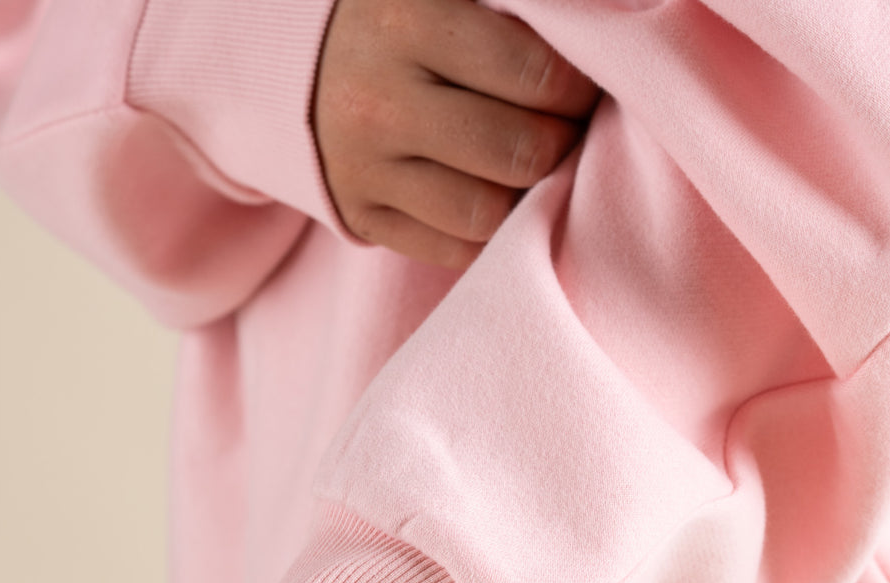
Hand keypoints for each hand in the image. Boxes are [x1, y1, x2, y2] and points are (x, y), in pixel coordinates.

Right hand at [314, 0, 597, 268]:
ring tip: (529, 168)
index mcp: (406, 20)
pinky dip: (488, 234)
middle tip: (562, 131)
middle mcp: (379, 100)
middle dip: (559, 145)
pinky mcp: (360, 216)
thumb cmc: (395, 17)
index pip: (535, 76)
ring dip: (525, 198)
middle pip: (517, 152)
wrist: (291, 61)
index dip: (578, 90)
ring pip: (486, 213)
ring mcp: (363, 168)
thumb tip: (598, 29)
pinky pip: (451, 251)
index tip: (581, 87)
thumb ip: (511, 8)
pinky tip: (494, 196)